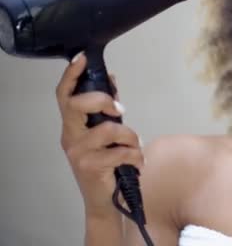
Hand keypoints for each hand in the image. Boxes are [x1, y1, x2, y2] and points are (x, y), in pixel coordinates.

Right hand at [56, 52, 143, 218]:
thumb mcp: (106, 136)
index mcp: (72, 127)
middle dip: (103, 100)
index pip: (64, 96)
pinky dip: (136, 155)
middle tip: (120, 110)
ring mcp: (78, 153)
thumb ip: (107, 111)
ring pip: (108, 129)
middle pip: (77, 105)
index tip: (82, 58)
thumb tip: (112, 80)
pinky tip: (137, 162)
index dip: (71, 76)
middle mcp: (70, 138)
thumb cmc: (108, 165)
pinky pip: (121, 151)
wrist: (105, 202)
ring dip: (131, 136)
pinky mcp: (91, 167)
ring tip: (136, 147)